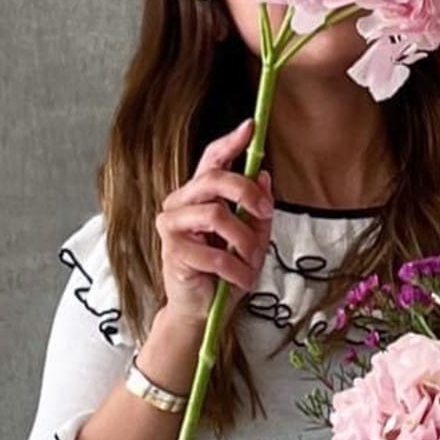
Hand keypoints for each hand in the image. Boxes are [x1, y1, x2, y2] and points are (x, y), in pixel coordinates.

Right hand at [155, 118, 275, 331]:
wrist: (202, 312)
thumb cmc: (224, 274)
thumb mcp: (252, 240)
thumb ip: (258, 211)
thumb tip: (265, 176)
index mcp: (199, 196)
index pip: (211, 159)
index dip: (231, 141)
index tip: (251, 126)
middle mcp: (181, 204)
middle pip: (214, 178)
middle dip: (247, 193)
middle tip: (266, 213)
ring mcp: (172, 226)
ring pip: (216, 214)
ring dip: (245, 242)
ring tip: (251, 263)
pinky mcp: (172, 251)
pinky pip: (215, 253)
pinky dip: (237, 270)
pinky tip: (241, 281)